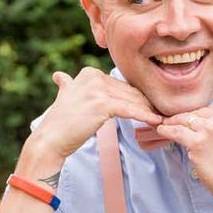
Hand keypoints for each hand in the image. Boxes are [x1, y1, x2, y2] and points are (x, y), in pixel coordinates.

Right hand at [19, 68, 161, 177]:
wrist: (50, 139)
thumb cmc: (60, 123)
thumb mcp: (64, 96)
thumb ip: (67, 85)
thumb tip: (60, 76)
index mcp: (89, 72)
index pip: (120, 84)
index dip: (135, 96)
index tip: (147, 105)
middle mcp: (94, 76)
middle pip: (128, 91)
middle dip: (145, 102)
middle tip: (160, 111)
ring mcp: (98, 90)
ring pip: (131, 100)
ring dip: (148, 110)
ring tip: (162, 118)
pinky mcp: (103, 104)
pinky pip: (130, 110)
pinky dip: (144, 116)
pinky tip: (156, 121)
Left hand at [150, 90, 212, 212]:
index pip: (210, 110)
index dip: (201, 118)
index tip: (195, 124)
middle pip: (195, 114)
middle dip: (185, 120)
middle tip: (174, 124)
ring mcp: (208, 130)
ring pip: (183, 121)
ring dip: (172, 123)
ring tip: (165, 126)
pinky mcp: (196, 144)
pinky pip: (175, 132)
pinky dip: (166, 130)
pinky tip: (161, 130)